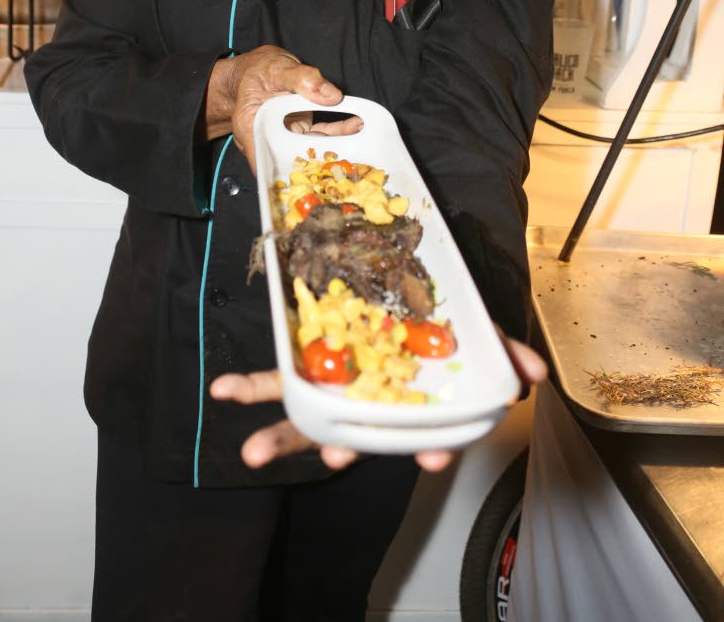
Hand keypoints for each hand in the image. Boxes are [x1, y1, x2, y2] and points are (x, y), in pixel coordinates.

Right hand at [202, 45, 361, 171]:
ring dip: (335, 147)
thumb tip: (331, 95)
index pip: (263, 159)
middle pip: (291, 158)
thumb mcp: (278, 68)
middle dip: (319, 163)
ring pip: (310, 149)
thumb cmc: (260, 68)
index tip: (311, 173)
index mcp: (251, 127)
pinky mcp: (299, 132)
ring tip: (360, 136)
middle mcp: (267, 138)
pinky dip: (338, 132)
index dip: (283, 173)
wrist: (261, 68)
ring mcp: (285, 137)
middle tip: (347, 159)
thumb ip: (302, 78)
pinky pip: (320, 135)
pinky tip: (356, 124)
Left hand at [210, 336, 546, 472]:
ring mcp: (332, 387)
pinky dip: (252, 386)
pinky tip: (220, 391)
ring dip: (278, 436)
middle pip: (350, 434)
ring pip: (303, 418)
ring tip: (252, 454)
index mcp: (406, 397)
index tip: (433, 462)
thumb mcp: (472, 336)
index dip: (427, 449)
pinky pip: (276, 377)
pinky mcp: (303, 364)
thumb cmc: (435, 327)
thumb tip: (533, 372)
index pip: (419, 432)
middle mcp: (366, 401)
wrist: (405, 292)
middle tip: (328, 461)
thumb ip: (498, 351)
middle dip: (333, 451)